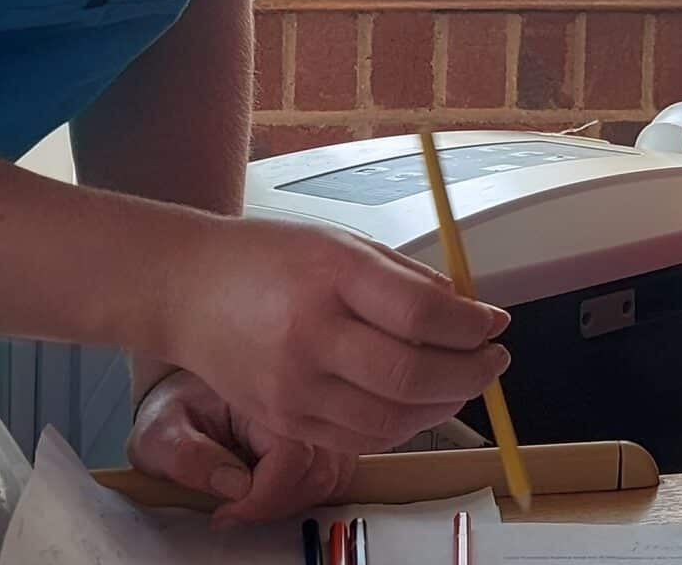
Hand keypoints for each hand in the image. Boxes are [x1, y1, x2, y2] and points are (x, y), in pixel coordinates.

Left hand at [127, 369, 355, 519]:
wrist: (183, 395)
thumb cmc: (175, 411)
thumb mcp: (161, 433)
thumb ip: (189, 457)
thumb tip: (233, 485)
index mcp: (259, 389)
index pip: (292, 454)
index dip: (263, 495)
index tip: (227, 510)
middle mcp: (298, 398)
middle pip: (318, 469)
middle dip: (274, 503)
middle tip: (234, 509)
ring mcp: (316, 416)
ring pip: (331, 476)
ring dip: (289, 501)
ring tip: (249, 499)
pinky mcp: (323, 434)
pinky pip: (334, 474)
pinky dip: (303, 494)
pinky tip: (269, 491)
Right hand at [158, 216, 509, 455]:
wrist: (187, 291)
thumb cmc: (267, 259)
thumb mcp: (341, 243)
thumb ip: (407, 278)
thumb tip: (472, 314)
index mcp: (328, 276)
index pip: (421, 312)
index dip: (471, 325)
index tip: (494, 323)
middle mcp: (308, 336)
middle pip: (412, 374)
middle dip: (471, 372)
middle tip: (494, 361)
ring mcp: (293, 387)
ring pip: (392, 419)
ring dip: (444, 405)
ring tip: (462, 383)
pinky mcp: (284, 420)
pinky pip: (362, 438)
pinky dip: (403, 425)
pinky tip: (418, 402)